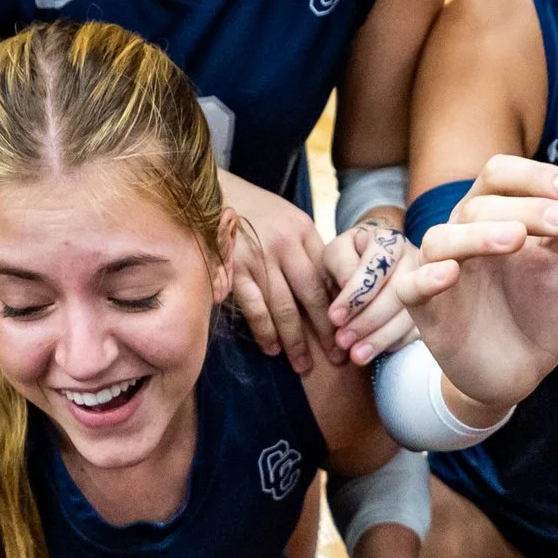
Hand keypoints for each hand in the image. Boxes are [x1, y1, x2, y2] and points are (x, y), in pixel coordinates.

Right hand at [221, 170, 335, 373]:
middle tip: (337, 358)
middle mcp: (285, 244)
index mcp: (303, 230)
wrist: (207, 191)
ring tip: (304, 366)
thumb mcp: (287, 219)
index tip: (351, 331)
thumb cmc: (252, 211)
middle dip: (326, 330)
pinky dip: (264, 331)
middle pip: (312, 295)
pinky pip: (255, 308)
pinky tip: (272, 349)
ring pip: (284, 307)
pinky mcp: (233, 269)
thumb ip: (306, 249)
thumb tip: (330, 288)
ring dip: (295, 341)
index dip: (341, 307)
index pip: (327, 275)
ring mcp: (258, 257)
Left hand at [322, 216, 416, 363]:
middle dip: (367, 320)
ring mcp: (428, 286)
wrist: (372, 261)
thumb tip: (348, 285)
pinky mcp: (432, 309)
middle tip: (342, 341)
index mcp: (390, 243)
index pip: (376, 269)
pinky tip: (374, 352)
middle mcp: (416, 260)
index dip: (356, 295)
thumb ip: (340, 264)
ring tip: (356, 355)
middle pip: (398, 294)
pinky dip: (394, 343)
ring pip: (410, 315)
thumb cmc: (350, 258)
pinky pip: (417, 330)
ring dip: (380, 338)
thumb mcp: (336, 253)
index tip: (335, 318)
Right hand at [397, 156, 557, 413]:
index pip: (498, 174)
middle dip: (527, 208)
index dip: (535, 175)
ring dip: (479, 234)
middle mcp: (460, 235)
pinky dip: (427, 278)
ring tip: (517, 240)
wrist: (525, 368)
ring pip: (441, 238)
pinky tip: (451, 274)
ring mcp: (440, 272)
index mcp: (490, 214)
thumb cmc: (537, 307)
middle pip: (477, 203)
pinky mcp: (426, 312)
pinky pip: (412, 287)